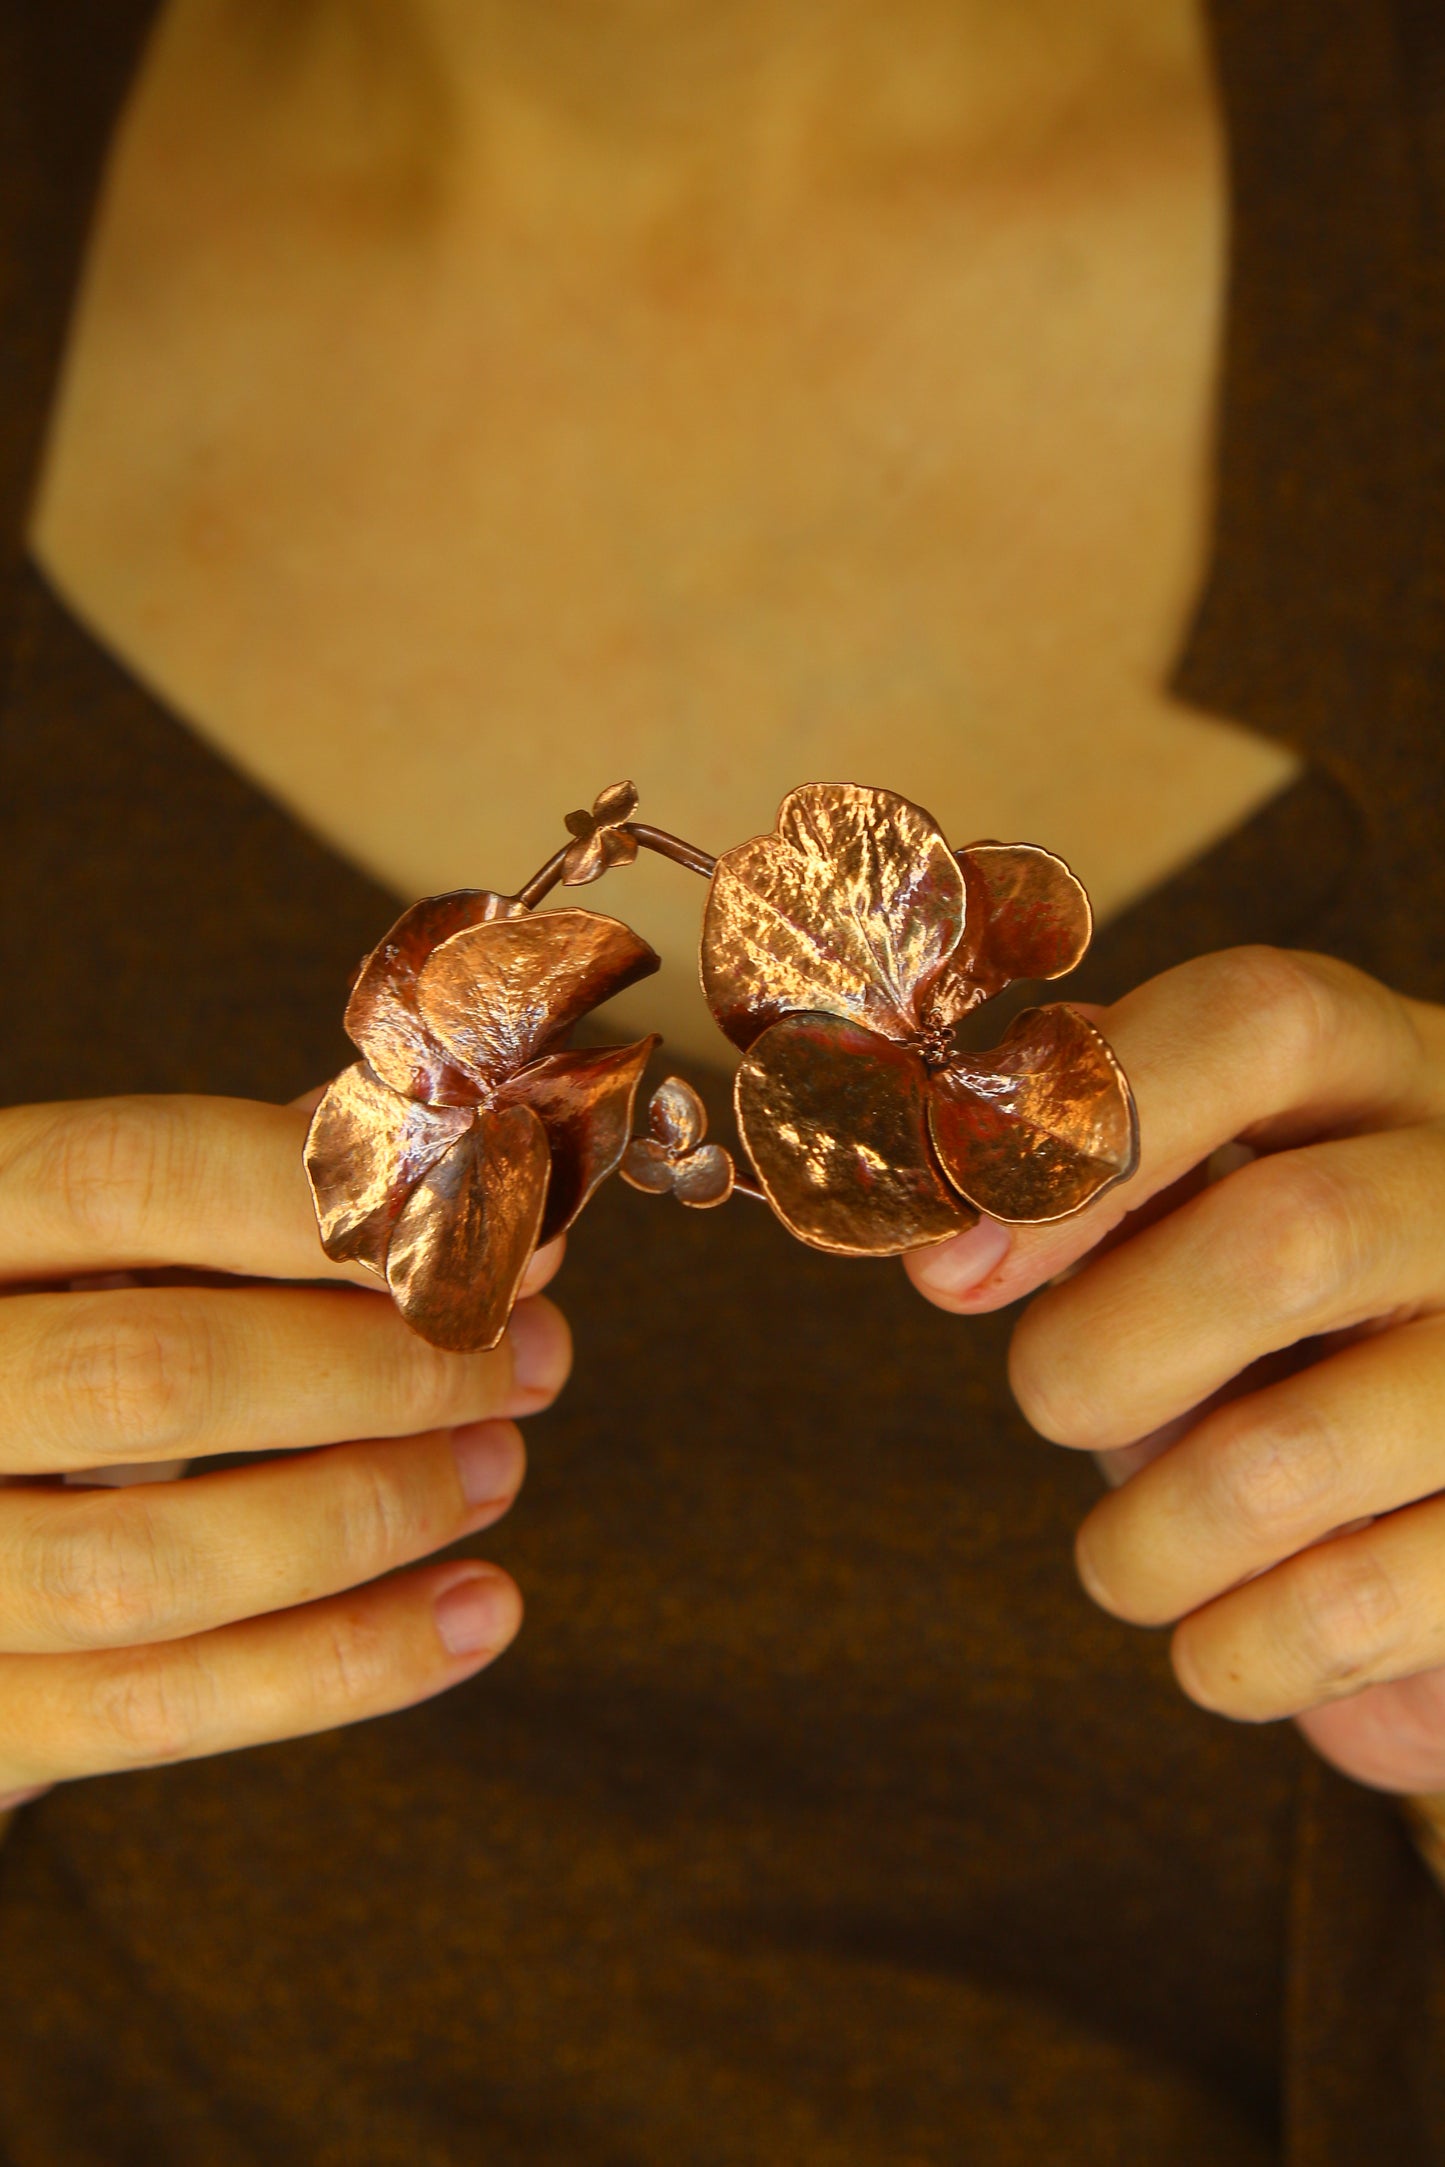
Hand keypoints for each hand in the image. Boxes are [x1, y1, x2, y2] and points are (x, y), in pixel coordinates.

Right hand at [0, 1094, 569, 1804]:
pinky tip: (477, 1612)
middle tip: (529, 1358)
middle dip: (381, 1369)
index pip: (126, 1178)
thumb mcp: (98, 1250)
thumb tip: (457, 1155)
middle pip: (151, 1376)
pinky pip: (159, 1709)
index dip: (321, 1198)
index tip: (491, 1224)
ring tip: (498, 1468)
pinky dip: (347, 1664)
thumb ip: (249, 1194)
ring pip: (153, 1566)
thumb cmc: (41, 1359)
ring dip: (370, 1513)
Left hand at [905, 946, 1444, 1794]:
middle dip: (1103, 1353)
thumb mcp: (1183, 1216)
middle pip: (1288, 1239)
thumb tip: (941, 1199)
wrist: (1435, 1500)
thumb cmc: (1279, 1330)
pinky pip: (1351, 1609)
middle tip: (1047, 1404)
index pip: (1256, 1022)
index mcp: (1381, 1073)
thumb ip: (1074, 1170)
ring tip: (1123, 1558)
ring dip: (1144, 1538)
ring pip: (1299, 1452)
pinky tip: (1215, 1635)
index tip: (954, 1264)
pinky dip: (1230, 1648)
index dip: (1080, 1129)